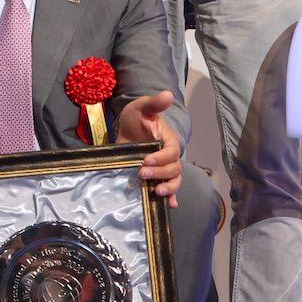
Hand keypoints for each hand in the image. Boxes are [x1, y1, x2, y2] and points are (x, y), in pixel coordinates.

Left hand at [116, 91, 182, 205]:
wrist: (128, 130)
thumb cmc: (137, 118)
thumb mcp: (141, 108)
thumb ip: (153, 103)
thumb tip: (167, 94)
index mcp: (168, 141)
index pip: (171, 152)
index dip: (161, 157)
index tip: (146, 160)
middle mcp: (169, 157)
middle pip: (173, 169)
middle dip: (159, 173)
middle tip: (141, 174)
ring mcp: (163, 168)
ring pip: (173, 180)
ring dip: (168, 188)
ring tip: (156, 192)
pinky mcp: (155, 177)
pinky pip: (168, 189)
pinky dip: (170, 198)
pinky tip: (169, 206)